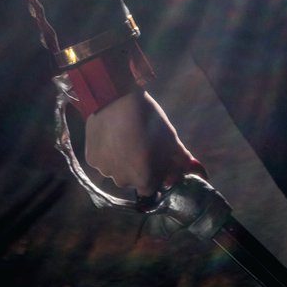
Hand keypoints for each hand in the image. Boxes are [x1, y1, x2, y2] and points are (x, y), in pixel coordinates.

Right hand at [84, 89, 203, 197]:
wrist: (117, 98)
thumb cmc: (148, 119)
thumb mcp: (170, 138)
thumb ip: (181, 160)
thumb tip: (195, 170)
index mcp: (145, 181)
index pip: (152, 188)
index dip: (155, 174)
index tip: (154, 159)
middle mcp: (123, 182)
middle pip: (133, 179)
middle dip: (137, 167)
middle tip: (139, 144)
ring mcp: (105, 171)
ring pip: (116, 170)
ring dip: (121, 160)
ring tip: (124, 137)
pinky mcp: (91, 159)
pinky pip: (101, 160)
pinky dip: (106, 152)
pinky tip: (110, 135)